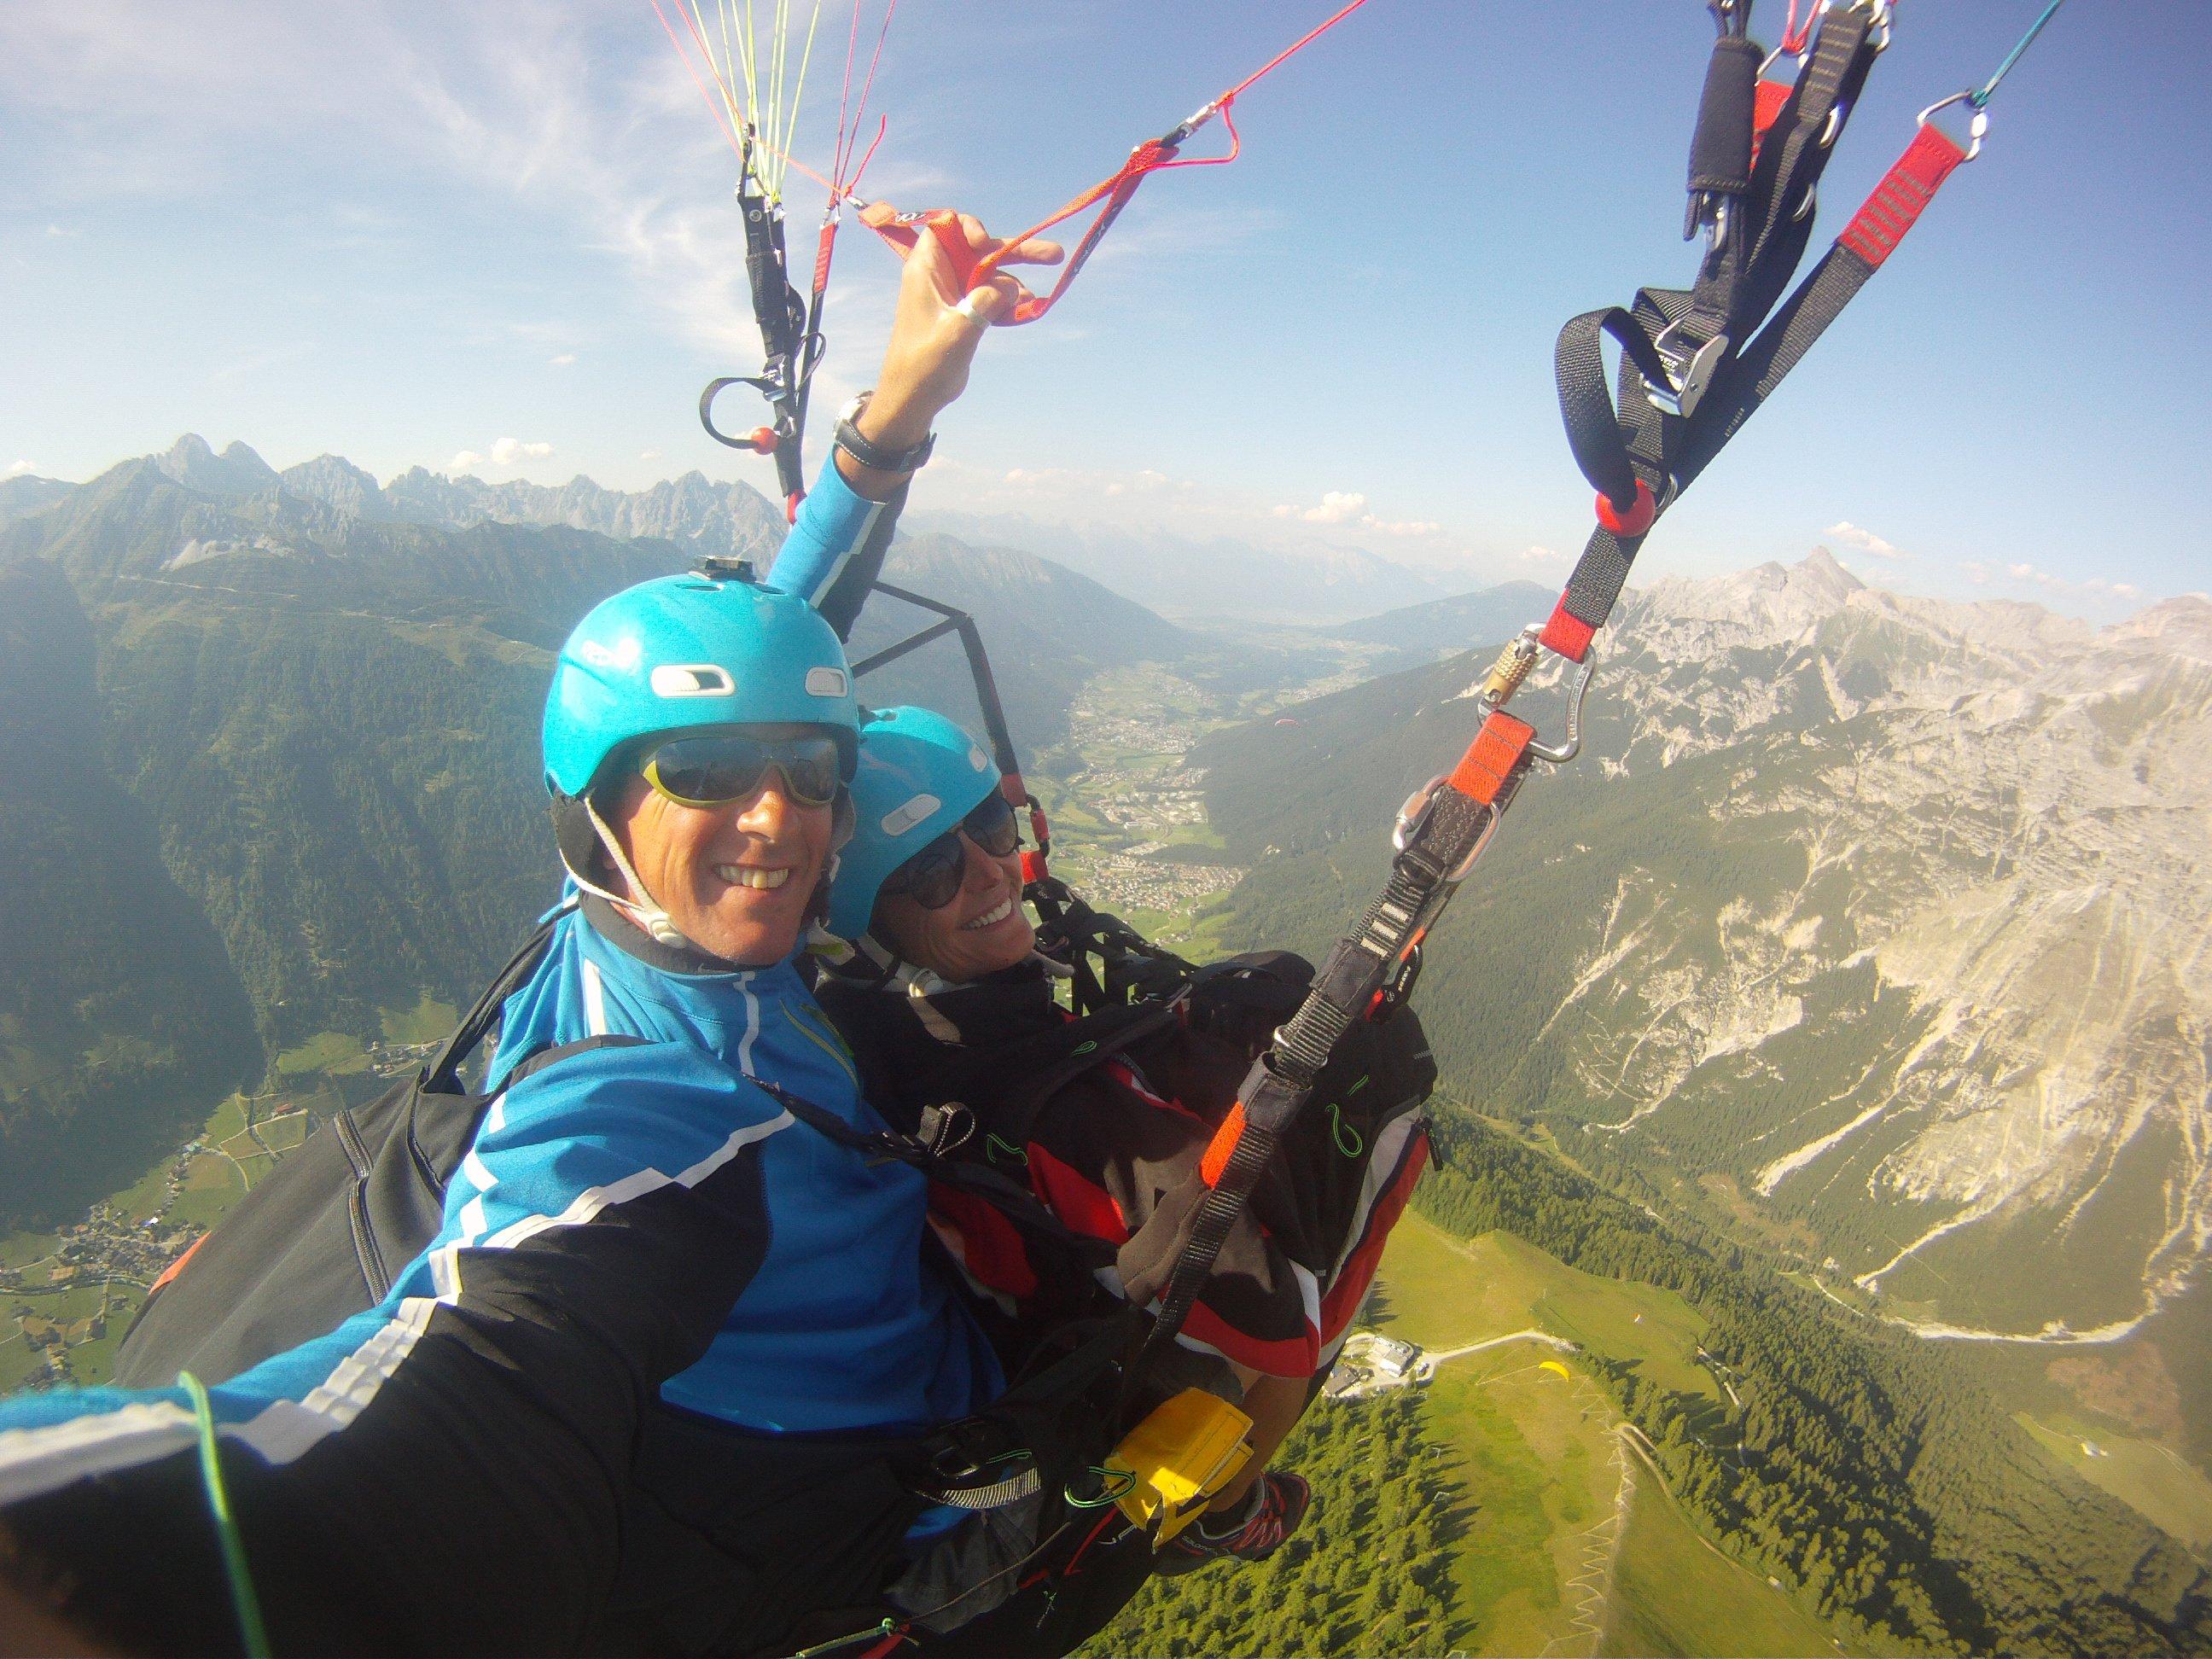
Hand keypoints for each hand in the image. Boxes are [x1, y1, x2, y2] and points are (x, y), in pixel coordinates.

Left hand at [837, 212, 1062, 495]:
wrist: (913, 398)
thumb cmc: (924, 364)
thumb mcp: (958, 331)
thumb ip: (985, 302)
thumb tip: (1012, 286)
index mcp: (927, 270)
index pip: (946, 227)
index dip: (969, 228)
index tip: (984, 245)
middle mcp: (941, 275)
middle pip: (980, 248)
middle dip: (1014, 249)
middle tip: (1053, 254)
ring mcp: (954, 293)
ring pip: (990, 273)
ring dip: (1015, 280)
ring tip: (1033, 299)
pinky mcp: (965, 312)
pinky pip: (991, 296)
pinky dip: (1008, 300)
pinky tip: (1027, 309)